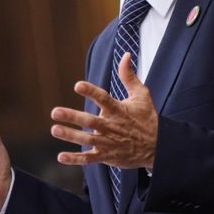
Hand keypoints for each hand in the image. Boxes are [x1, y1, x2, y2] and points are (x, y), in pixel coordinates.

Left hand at [50, 52, 157, 168]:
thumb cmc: (147, 118)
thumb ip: (129, 76)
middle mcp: (112, 126)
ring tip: (55, 130)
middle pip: (91, 121)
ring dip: (71, 136)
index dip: (91, 92)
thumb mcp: (142, 95)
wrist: (158, 147)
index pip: (104, 99)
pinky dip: (76, 159)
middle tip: (55, 112)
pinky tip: (61, 156)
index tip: (77, 85)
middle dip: (72, 116)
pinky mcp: (107, 156)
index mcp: (119, 110)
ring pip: (88, 140)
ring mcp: (109, 143)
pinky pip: (90, 158)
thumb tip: (126, 55)